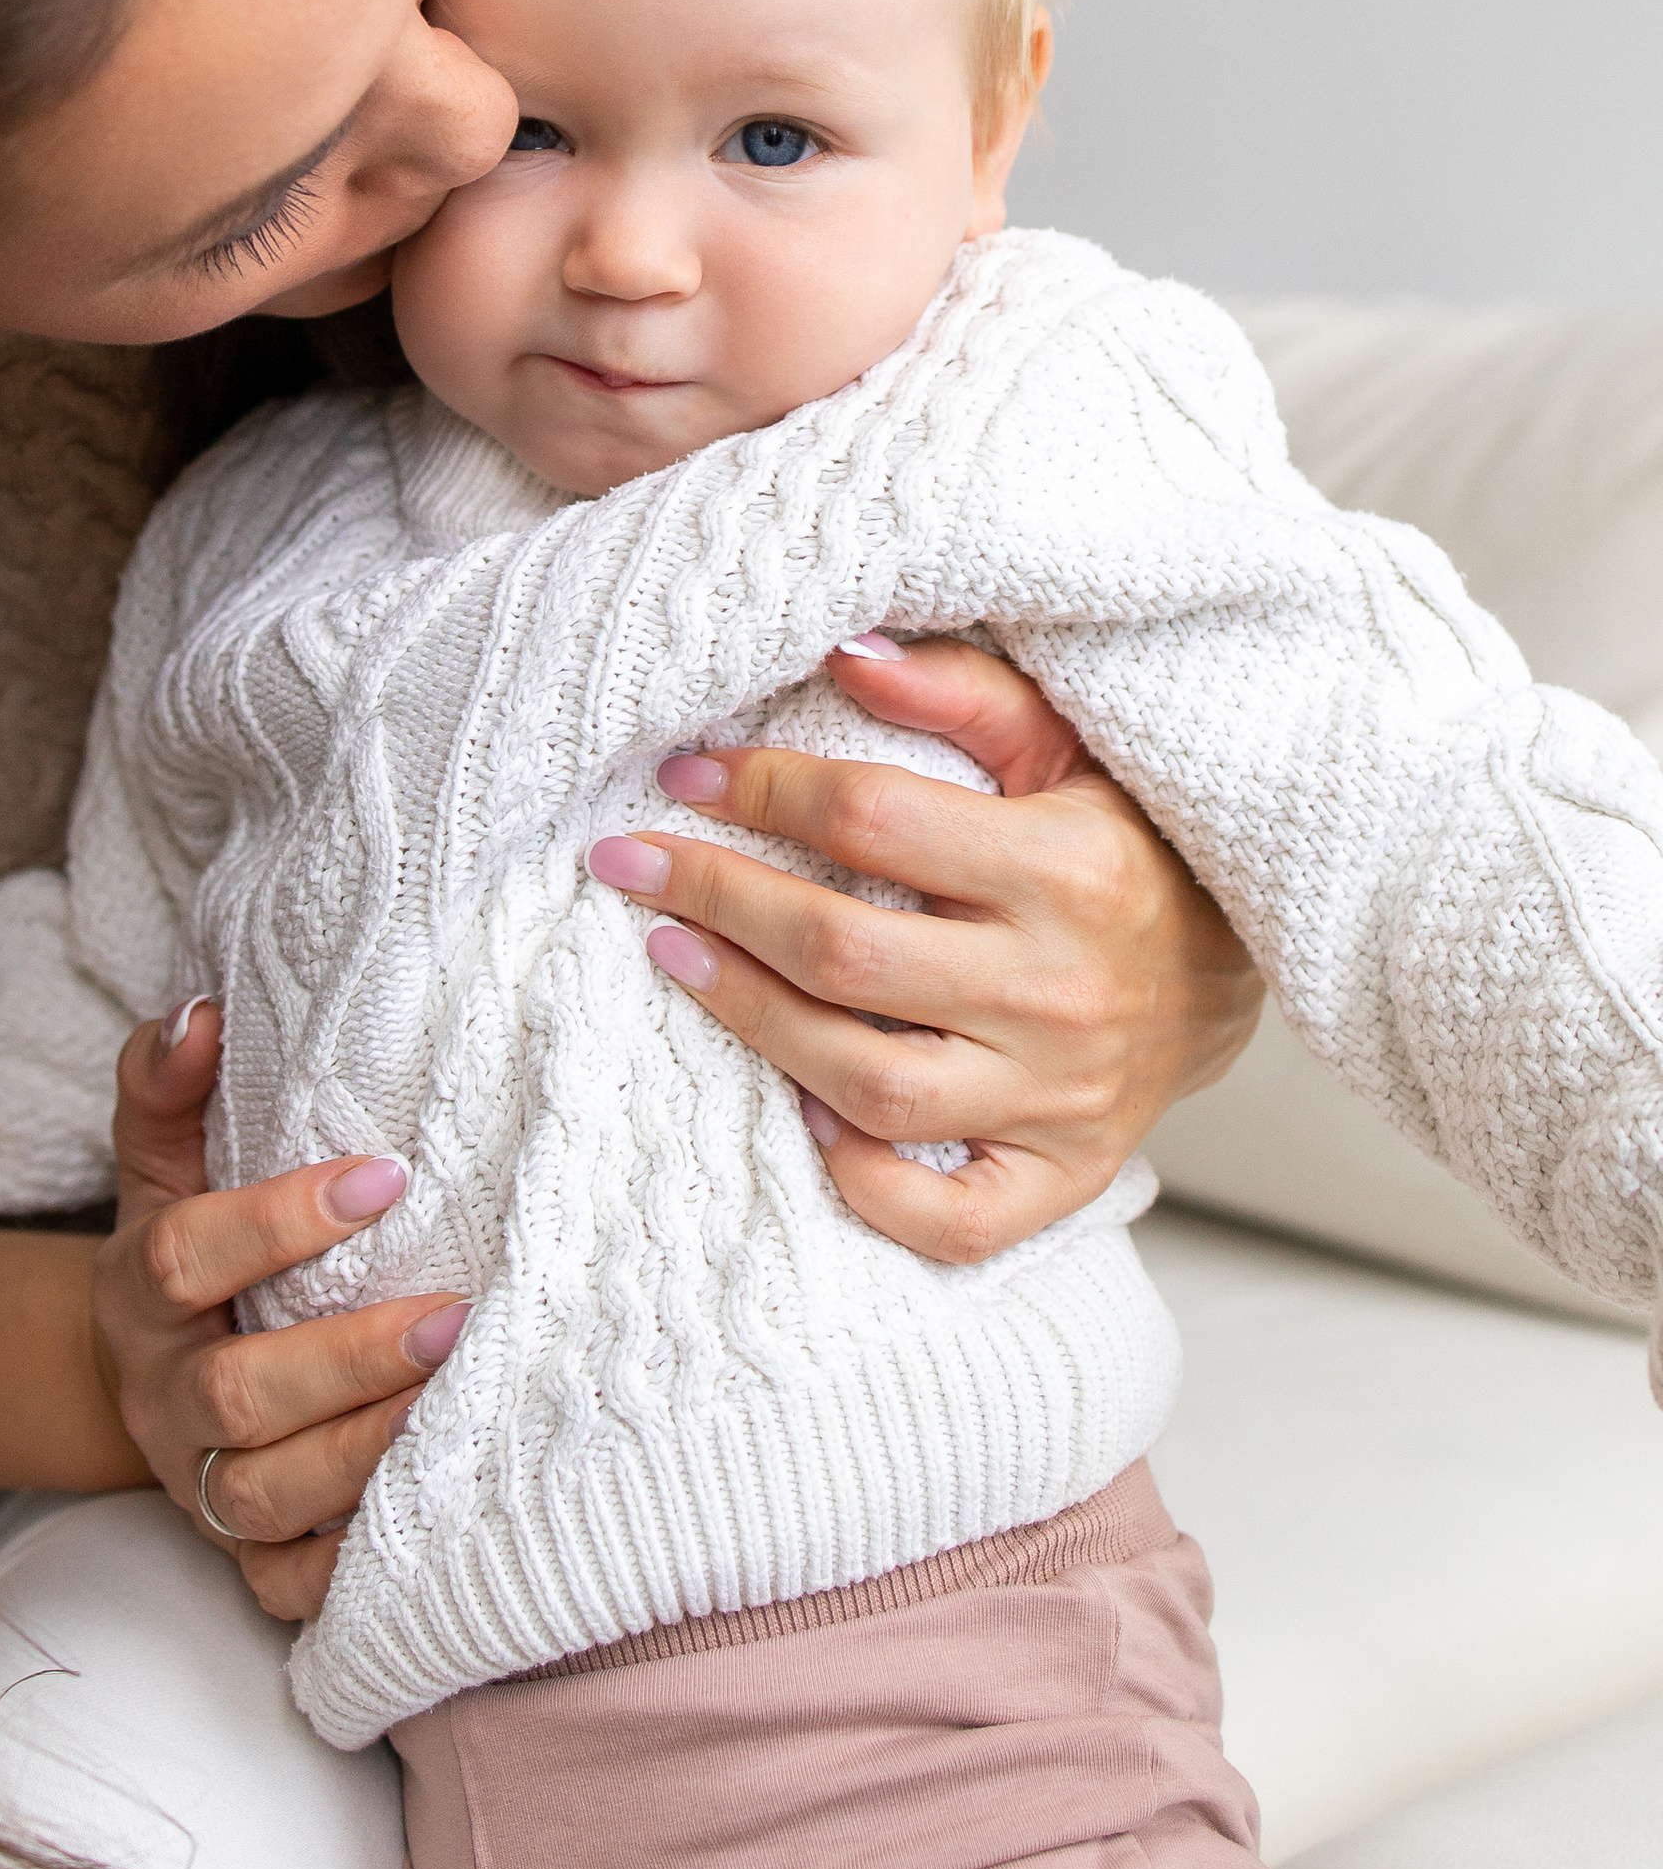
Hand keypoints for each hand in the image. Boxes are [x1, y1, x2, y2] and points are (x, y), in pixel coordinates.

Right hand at [91, 1005, 468, 1624]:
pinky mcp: (246, 1563)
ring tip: (462, 1398)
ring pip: (265, 1497)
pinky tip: (435, 1513)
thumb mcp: (162, 1159)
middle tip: (454, 1314)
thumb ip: (170, 1082)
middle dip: (346, 1359)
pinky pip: (293, 1592)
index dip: (279, 1221)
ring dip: (366, 1453)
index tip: (387, 1175)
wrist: (151, 1376)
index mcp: (137, 1291)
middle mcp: (161, 1398)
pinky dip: (356, 1567)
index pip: (189, 1255)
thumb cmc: (184, 1246)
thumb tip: (200, 1011)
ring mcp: (199, 1487)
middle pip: (235, 1396)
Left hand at [588, 639, 1259, 1263]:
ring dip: (752, 1021)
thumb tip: (844, 651)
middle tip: (630, 862)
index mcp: (1067, 866)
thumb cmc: (1128, 838)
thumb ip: (962, 692)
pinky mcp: (1066, 1174)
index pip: (874, 822)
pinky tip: (804, 1115)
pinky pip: (952, 1217)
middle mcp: (1063, 990)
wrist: (1239, 964)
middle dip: (718, 898)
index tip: (686, 773)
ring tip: (678, 957)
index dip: (763, 789)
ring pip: (872, 1086)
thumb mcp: (1068, 742)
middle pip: (846, 955)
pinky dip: (868, 1182)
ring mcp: (1063, 1098)